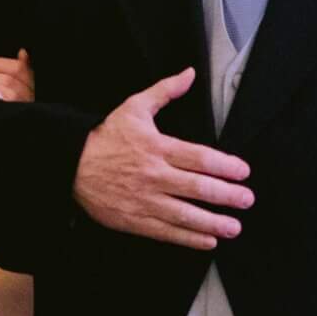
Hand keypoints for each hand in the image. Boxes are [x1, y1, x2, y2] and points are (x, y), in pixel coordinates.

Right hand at [71, 67, 250, 250]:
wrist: (69, 164)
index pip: (199, 158)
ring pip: (185, 214)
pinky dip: (189, 239)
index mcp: (157, 147)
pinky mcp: (135, 220)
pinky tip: (208, 241)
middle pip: (197, 187)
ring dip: (213, 222)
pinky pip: (167, 231)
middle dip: (226, 195)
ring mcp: (145, 200)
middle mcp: (154, 175)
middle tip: (247, 199)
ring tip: (234, 226)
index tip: (243, 172)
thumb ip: (165, 91)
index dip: (225, 166)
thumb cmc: (104, 136)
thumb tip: (189, 73)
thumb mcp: (134, 107)